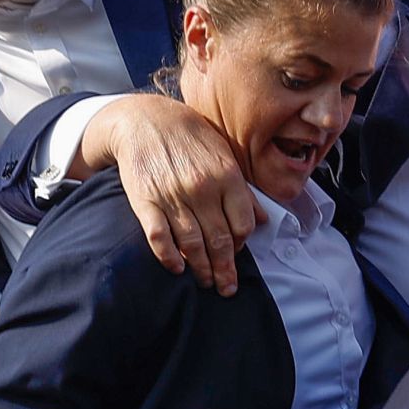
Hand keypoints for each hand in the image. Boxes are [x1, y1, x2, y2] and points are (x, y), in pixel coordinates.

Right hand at [81, 95, 264, 294]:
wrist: (145, 120)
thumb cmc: (191, 138)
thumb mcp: (225, 156)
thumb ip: (242, 190)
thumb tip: (262, 219)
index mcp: (226, 177)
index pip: (242, 224)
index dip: (242, 244)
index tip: (237, 253)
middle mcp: (202, 189)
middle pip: (219, 240)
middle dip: (225, 269)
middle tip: (226, 288)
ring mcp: (173, 196)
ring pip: (192, 244)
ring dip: (201, 269)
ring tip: (207, 283)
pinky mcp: (145, 201)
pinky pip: (159, 236)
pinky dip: (169, 256)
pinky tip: (177, 268)